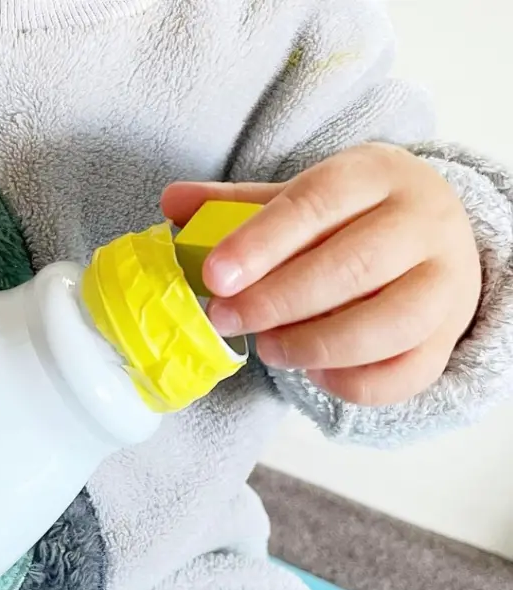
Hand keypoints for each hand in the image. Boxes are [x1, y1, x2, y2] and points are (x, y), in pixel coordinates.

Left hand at [162, 143, 481, 405]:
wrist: (436, 239)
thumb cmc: (353, 220)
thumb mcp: (302, 198)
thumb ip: (238, 205)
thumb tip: (172, 202)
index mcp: (375, 175)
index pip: (316, 203)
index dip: (260, 243)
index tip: (213, 277)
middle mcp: (422, 223)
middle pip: (353, 267)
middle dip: (276, 301)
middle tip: (225, 319)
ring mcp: (446, 283)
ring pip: (388, 324)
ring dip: (314, 344)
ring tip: (267, 348)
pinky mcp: (448, 337)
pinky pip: (407, 374)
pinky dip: (352, 382)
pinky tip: (313, 371)